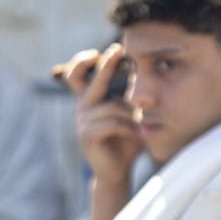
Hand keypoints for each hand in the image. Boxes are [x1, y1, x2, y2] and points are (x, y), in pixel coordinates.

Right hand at [56, 45, 141, 183]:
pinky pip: (111, 123)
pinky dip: (128, 127)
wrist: (118, 171)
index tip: (108, 49)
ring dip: (131, 115)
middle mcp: (82, 106)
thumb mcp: (131, 113)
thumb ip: (132, 96)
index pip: (77, 73)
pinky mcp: (86, 136)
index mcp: (90, 98)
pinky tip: (138, 134)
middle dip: (104, 64)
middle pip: (83, 78)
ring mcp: (82, 121)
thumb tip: (143, 70)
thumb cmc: (126, 140)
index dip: (84, 60)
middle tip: (117, 50)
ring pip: (110, 106)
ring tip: (142, 125)